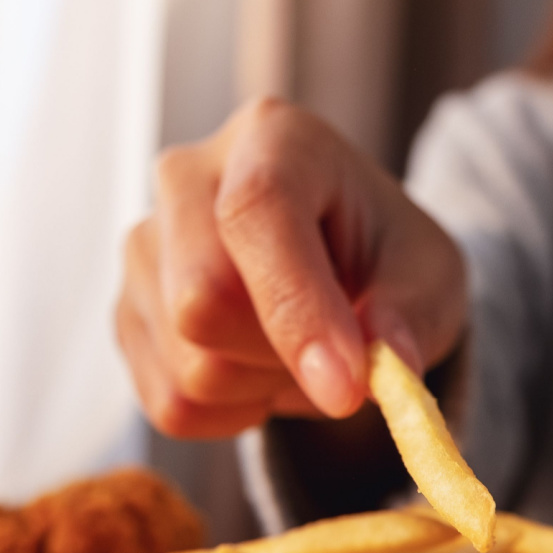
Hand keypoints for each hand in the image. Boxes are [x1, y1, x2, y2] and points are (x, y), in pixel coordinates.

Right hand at [116, 97, 465, 438]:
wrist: (331, 269)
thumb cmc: (378, 258)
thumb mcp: (428, 275)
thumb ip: (409, 316)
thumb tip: (375, 372)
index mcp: (271, 138)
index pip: (255, 211)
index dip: (296, 308)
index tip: (347, 388)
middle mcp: (186, 179)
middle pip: (199, 302)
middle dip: (279, 355)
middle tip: (334, 351)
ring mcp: (142, 247)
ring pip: (187, 367)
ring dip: (260, 387)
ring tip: (292, 350)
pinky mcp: (124, 312)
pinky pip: (170, 404)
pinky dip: (227, 413)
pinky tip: (253, 368)